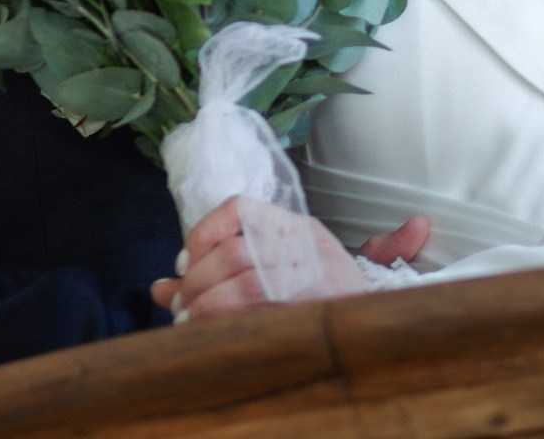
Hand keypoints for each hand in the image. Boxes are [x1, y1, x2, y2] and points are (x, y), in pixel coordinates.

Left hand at [150, 202, 430, 322]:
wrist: (381, 328)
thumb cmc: (327, 298)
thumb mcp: (281, 269)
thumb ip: (220, 272)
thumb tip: (162, 286)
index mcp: (297, 228)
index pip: (238, 207)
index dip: (202, 234)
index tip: (184, 263)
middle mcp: (305, 246)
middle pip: (234, 252)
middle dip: (197, 281)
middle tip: (181, 304)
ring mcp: (314, 279)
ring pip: (244, 284)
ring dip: (207, 307)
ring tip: (192, 322)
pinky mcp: (315, 311)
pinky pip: (259, 315)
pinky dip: (226, 326)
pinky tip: (212, 336)